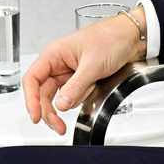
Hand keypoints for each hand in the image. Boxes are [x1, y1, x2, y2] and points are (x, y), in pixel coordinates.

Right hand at [22, 11, 144, 135]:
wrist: (132, 36)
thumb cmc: (111, 37)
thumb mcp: (92, 65)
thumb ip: (75, 87)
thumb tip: (61, 105)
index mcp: (54, 54)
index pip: (32, 80)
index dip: (31, 100)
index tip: (36, 117)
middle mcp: (58, 63)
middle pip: (43, 93)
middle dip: (51, 111)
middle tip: (59, 126)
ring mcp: (69, 72)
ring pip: (59, 97)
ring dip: (72, 102)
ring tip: (89, 92)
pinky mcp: (80, 79)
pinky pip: (74, 95)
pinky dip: (82, 98)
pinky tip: (94, 89)